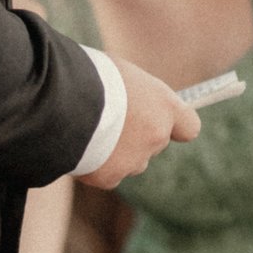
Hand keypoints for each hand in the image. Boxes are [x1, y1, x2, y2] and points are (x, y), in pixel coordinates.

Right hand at [78, 54, 201, 189]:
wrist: (63, 101)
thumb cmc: (92, 76)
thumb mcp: (123, 76)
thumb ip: (138, 96)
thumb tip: (137, 102)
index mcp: (164, 107)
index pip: (189, 127)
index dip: (176, 126)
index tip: (163, 121)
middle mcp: (156, 136)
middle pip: (155, 143)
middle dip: (139, 136)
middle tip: (112, 120)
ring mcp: (134, 159)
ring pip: (132, 161)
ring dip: (118, 153)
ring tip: (92, 132)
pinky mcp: (110, 177)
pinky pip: (108, 174)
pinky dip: (97, 165)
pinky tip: (81, 147)